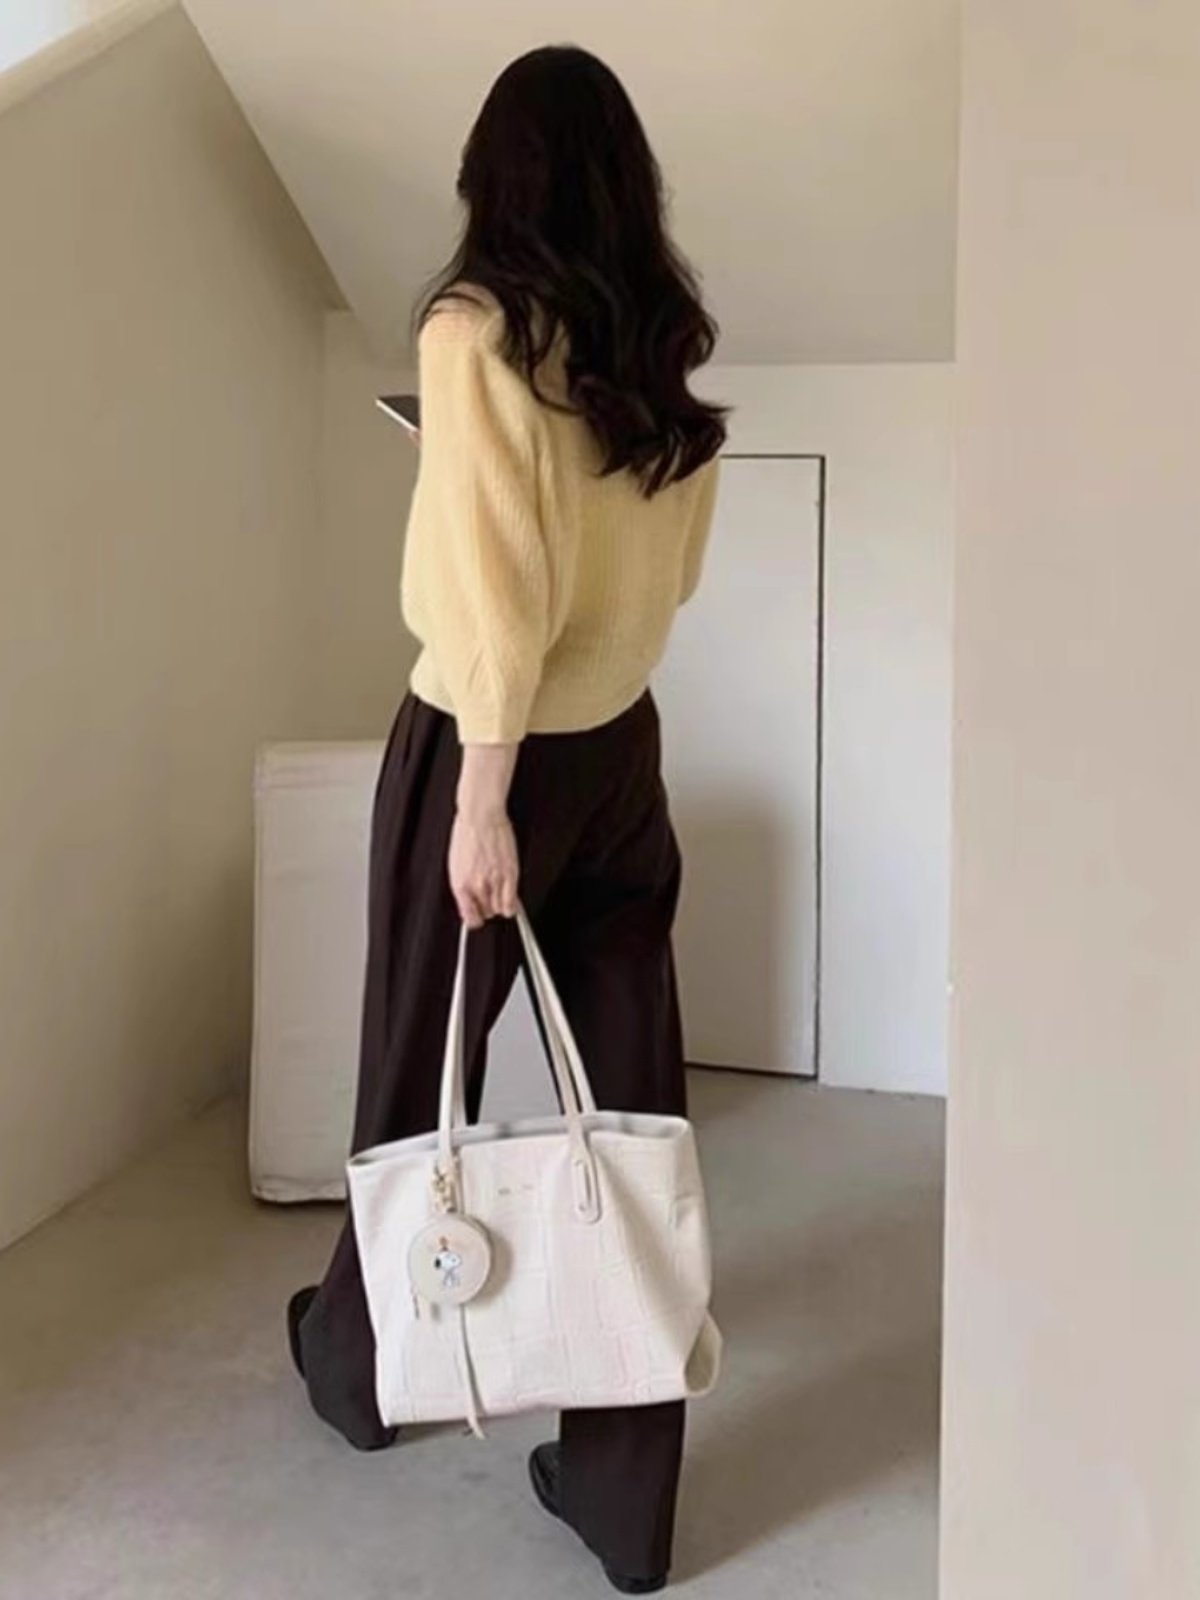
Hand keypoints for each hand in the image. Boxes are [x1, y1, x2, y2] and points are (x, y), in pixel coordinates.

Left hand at [448, 805, 518, 928]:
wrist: (481, 817)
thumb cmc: (467, 834)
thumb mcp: (456, 864)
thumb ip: (464, 886)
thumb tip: (469, 902)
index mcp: (460, 884)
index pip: (470, 917)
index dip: (475, 918)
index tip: (478, 916)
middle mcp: (477, 885)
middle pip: (487, 913)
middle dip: (488, 907)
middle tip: (490, 897)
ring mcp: (495, 881)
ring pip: (500, 909)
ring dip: (501, 904)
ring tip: (500, 893)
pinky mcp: (510, 874)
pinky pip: (512, 902)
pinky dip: (512, 905)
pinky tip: (511, 899)